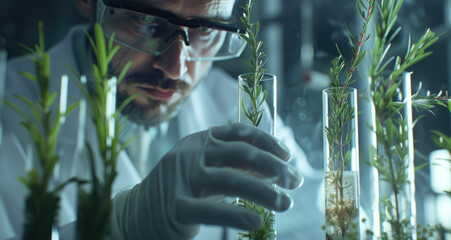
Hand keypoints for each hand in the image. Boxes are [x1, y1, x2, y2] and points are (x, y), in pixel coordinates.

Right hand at [111, 123, 303, 239]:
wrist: (138, 213)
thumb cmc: (181, 190)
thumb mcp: (207, 170)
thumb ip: (234, 166)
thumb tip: (274, 167)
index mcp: (199, 140)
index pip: (238, 132)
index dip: (267, 141)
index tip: (288, 155)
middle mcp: (190, 154)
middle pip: (240, 154)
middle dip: (273, 167)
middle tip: (294, 181)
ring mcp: (181, 179)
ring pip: (230, 180)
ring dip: (264, 191)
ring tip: (285, 203)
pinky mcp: (176, 207)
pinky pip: (211, 210)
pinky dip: (236, 214)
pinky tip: (256, 220)